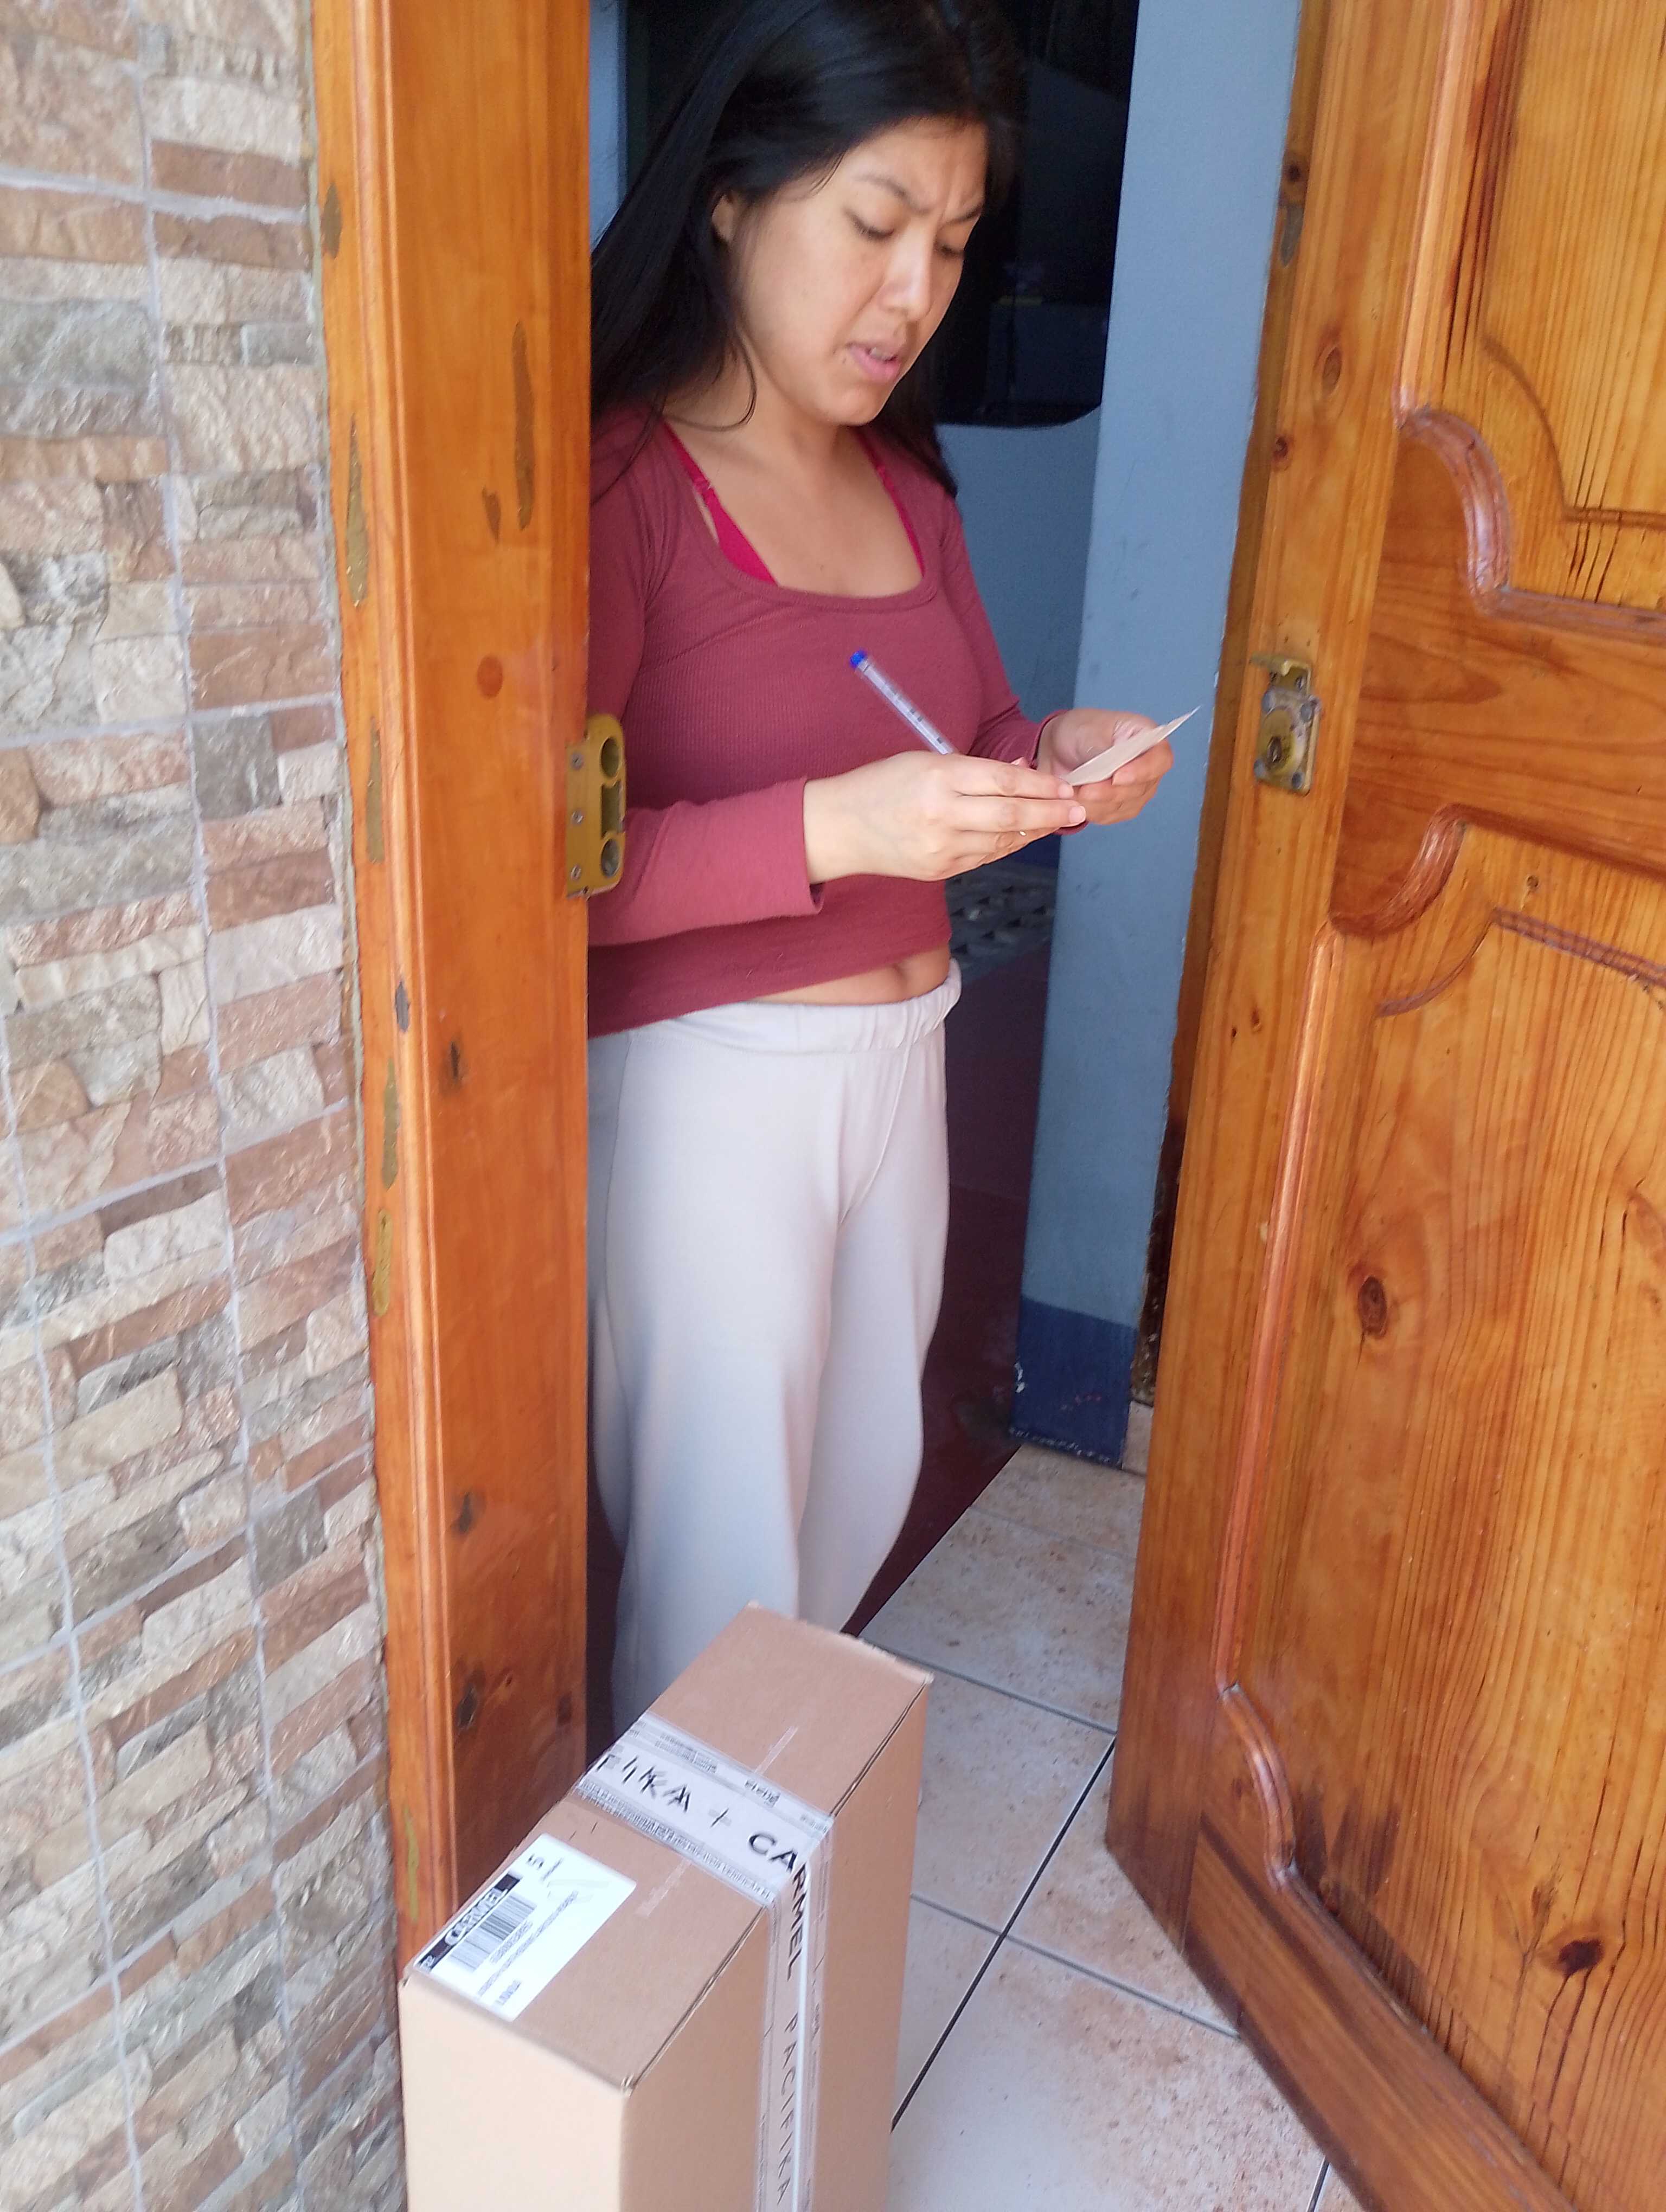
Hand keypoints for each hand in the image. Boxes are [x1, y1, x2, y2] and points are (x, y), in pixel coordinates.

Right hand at [803, 750, 1086, 884]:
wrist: (840, 828)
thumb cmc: (883, 784)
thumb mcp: (925, 760)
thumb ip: (974, 769)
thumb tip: (1022, 771)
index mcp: (938, 779)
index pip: (1004, 781)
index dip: (1041, 784)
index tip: (1066, 785)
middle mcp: (942, 816)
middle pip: (1011, 814)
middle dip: (1051, 812)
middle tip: (1079, 808)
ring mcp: (941, 848)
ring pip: (1003, 840)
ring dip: (1034, 829)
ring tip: (1057, 820)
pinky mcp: (939, 870)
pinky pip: (985, 856)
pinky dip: (1008, 844)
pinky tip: (1023, 834)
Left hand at [1036, 708, 1173, 827]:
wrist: (1061, 748)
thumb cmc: (1080, 731)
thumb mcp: (1089, 730)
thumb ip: (1105, 748)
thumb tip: (1113, 767)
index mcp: (1147, 738)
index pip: (1160, 760)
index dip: (1142, 771)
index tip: (1117, 777)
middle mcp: (1149, 767)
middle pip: (1141, 789)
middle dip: (1110, 793)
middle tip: (1085, 790)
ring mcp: (1138, 790)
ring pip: (1124, 806)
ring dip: (1097, 803)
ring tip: (1074, 792)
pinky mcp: (1122, 807)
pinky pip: (1110, 815)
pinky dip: (1091, 810)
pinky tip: (1077, 799)